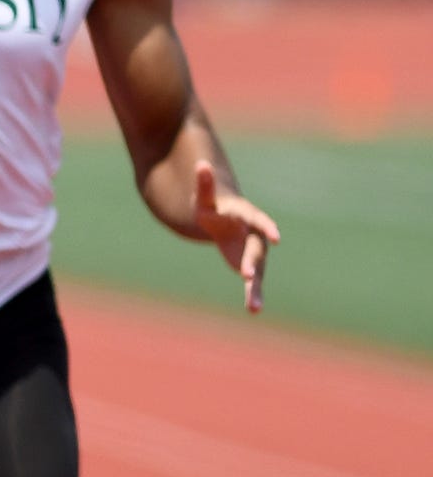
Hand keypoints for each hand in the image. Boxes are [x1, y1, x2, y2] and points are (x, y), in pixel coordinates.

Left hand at [191, 159, 279, 313]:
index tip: (276, 238)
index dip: (267, 227)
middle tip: (248, 276)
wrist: (224, 220)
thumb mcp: (204, 199)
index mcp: (246, 217)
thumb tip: (200, 165)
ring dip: (256, 289)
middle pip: (257, 250)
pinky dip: (253, 295)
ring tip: (254, 307)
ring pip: (258, 271)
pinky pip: (253, 282)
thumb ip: (204, 185)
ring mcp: (255, 252)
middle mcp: (256, 235)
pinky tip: (254, 311)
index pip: (258, 220)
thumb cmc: (213, 207)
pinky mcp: (250, 265)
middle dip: (253, 263)